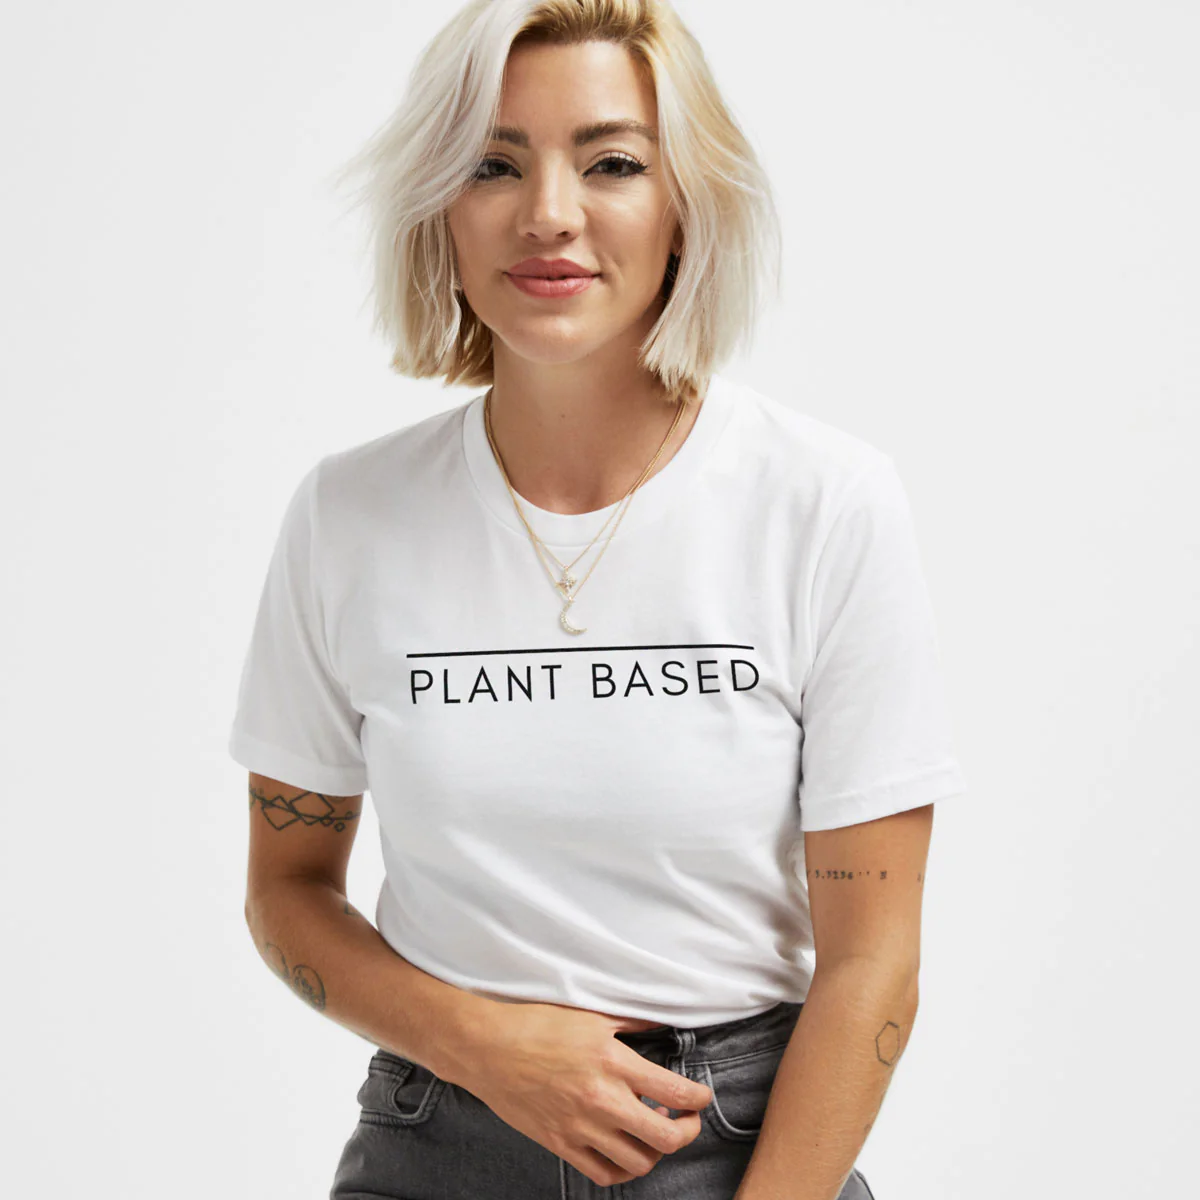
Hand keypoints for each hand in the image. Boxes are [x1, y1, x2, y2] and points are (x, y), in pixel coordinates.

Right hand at [455, 1000, 713, 1186]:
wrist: (488, 1048)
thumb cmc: (537, 1025)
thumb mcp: (590, 1015)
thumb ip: (631, 1021)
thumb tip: (661, 1020)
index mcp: (613, 1062)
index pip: (674, 1091)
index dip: (699, 1098)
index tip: (701, 1096)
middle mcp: (602, 1099)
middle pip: (666, 1137)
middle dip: (687, 1131)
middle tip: (686, 1119)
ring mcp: (581, 1126)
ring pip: (639, 1161)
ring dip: (656, 1150)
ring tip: (654, 1132)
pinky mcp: (561, 1143)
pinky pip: (603, 1172)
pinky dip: (623, 1168)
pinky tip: (626, 1151)